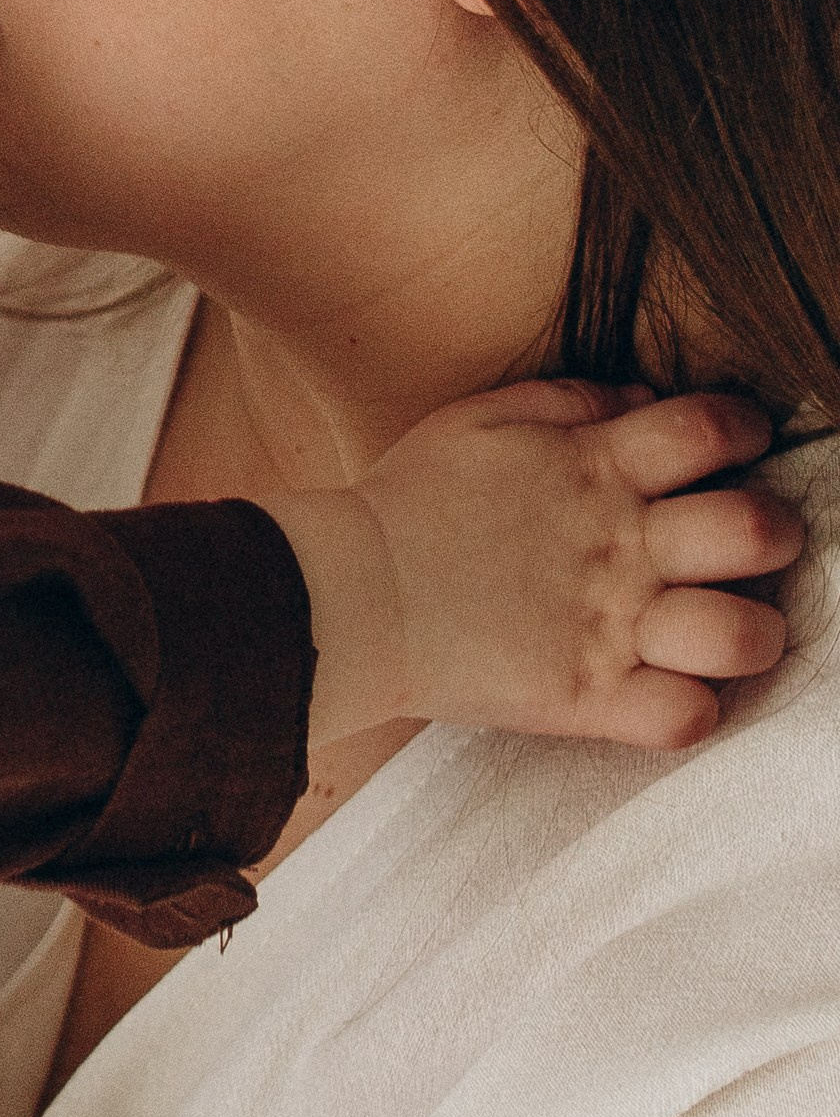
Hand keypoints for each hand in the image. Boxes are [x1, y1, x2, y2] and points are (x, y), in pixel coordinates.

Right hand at [270, 385, 798, 750]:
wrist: (343, 595)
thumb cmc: (405, 502)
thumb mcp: (479, 420)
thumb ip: (572, 402)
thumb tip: (647, 398)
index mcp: (597, 467)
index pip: (713, 428)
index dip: (745, 429)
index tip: (738, 445)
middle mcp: (619, 547)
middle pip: (757, 530)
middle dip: (774, 532)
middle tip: (748, 543)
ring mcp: (609, 628)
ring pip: (745, 635)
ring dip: (751, 631)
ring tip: (725, 626)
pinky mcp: (585, 699)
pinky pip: (685, 718)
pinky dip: (690, 708)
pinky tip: (669, 689)